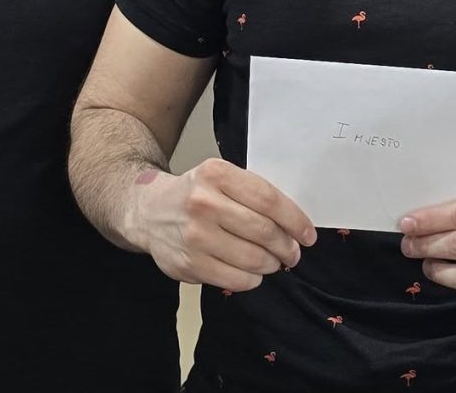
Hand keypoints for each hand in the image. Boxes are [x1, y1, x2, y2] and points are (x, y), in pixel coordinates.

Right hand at [124, 159, 316, 292]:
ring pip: (253, 260)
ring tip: (271, 262)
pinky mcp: (188, 265)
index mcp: (216, 175)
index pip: (269, 200)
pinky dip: (251, 279)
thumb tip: (295, 225)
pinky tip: (250, 272)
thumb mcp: (220, 178)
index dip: (295, 221)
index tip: (307, 235)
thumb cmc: (194, 195)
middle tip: (292, 253)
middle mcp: (203, 203)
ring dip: (271, 264)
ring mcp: (194, 236)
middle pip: (264, 232)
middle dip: (287, 247)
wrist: (148, 211)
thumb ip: (253, 194)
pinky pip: (236, 280)